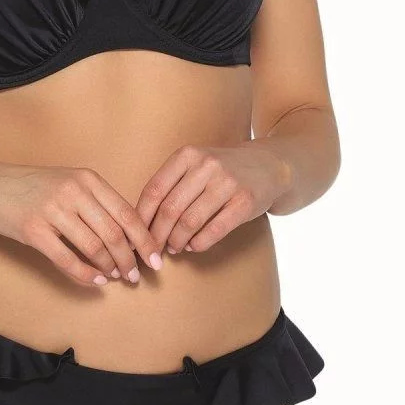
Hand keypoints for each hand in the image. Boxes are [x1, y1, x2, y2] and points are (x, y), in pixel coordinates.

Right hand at [0, 163, 163, 287]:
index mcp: (87, 179)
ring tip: (115, 277)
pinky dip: (85, 274)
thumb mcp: (69, 183)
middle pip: (114, 233)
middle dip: (130, 259)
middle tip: (135, 276)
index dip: (145, 240)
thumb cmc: (34, 188)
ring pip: (94, 247)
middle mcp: (73, 192)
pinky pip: (67, 259)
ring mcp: (52, 210)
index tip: (156, 259)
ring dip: (109, 267)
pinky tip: (95, 281)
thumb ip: (97, 202)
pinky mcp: (33, 230)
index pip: (127, 213)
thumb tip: (129, 235)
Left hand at [134, 142, 292, 256]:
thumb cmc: (221, 171)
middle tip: (153, 249)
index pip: (154, 190)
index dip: (142, 217)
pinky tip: (194, 246)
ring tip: (174, 248)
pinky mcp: (245, 201)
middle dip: (157, 235)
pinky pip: (215, 230)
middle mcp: (206, 165)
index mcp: (187, 155)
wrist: (268, 165)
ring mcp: (228, 182)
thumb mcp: (194, 166)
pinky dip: (200, 243)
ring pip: (190, 221)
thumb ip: (170, 186)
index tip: (136, 236)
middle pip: (170, 209)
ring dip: (177, 241)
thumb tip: (141, 223)